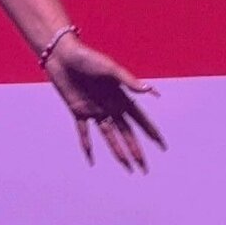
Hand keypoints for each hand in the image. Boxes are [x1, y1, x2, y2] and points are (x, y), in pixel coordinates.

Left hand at [42, 38, 166, 172]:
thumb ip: (128, 81)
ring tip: (127, 168)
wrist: (63, 56)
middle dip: (136, 150)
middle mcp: (110, 106)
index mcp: (120, 97)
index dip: (151, 133)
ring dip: (118, 152)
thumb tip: (151, 91)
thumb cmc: (88, 58)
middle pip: (126, 133)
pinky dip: (87, 145)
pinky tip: (90, 160)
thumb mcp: (110, 69)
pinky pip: (83, 132)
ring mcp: (94, 110)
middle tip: (145, 168)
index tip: (162, 146)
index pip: (140, 119)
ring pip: (109, 136)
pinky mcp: (78, 111)